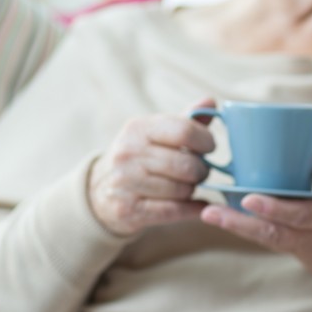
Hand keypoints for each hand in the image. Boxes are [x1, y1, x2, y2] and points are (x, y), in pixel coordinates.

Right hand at [88, 99, 214, 235]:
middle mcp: (128, 153)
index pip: (184, 131)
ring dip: (192, 190)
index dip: (206, 141)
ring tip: (185, 186)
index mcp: (138, 129)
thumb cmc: (141, 157)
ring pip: (183, 190)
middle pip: (187, 165)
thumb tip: (211, 100)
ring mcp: (125, 182)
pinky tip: (197, 206)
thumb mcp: (157, 134)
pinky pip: (175, 211)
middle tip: (199, 172)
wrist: (100, 191)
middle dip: (201, 171)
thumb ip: (186, 121)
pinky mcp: (129, 210)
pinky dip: (192, 209)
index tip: (209, 148)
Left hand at [200, 165, 311, 297]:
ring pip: (270, 240)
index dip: (275, 208)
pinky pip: (277, 243)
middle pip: (274, 233)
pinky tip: (234, 219)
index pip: (302, 216)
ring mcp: (310, 253)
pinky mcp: (306, 257)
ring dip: (240, 228)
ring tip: (211, 214)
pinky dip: (255, 231)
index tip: (250, 198)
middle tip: (210, 212)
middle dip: (240, 223)